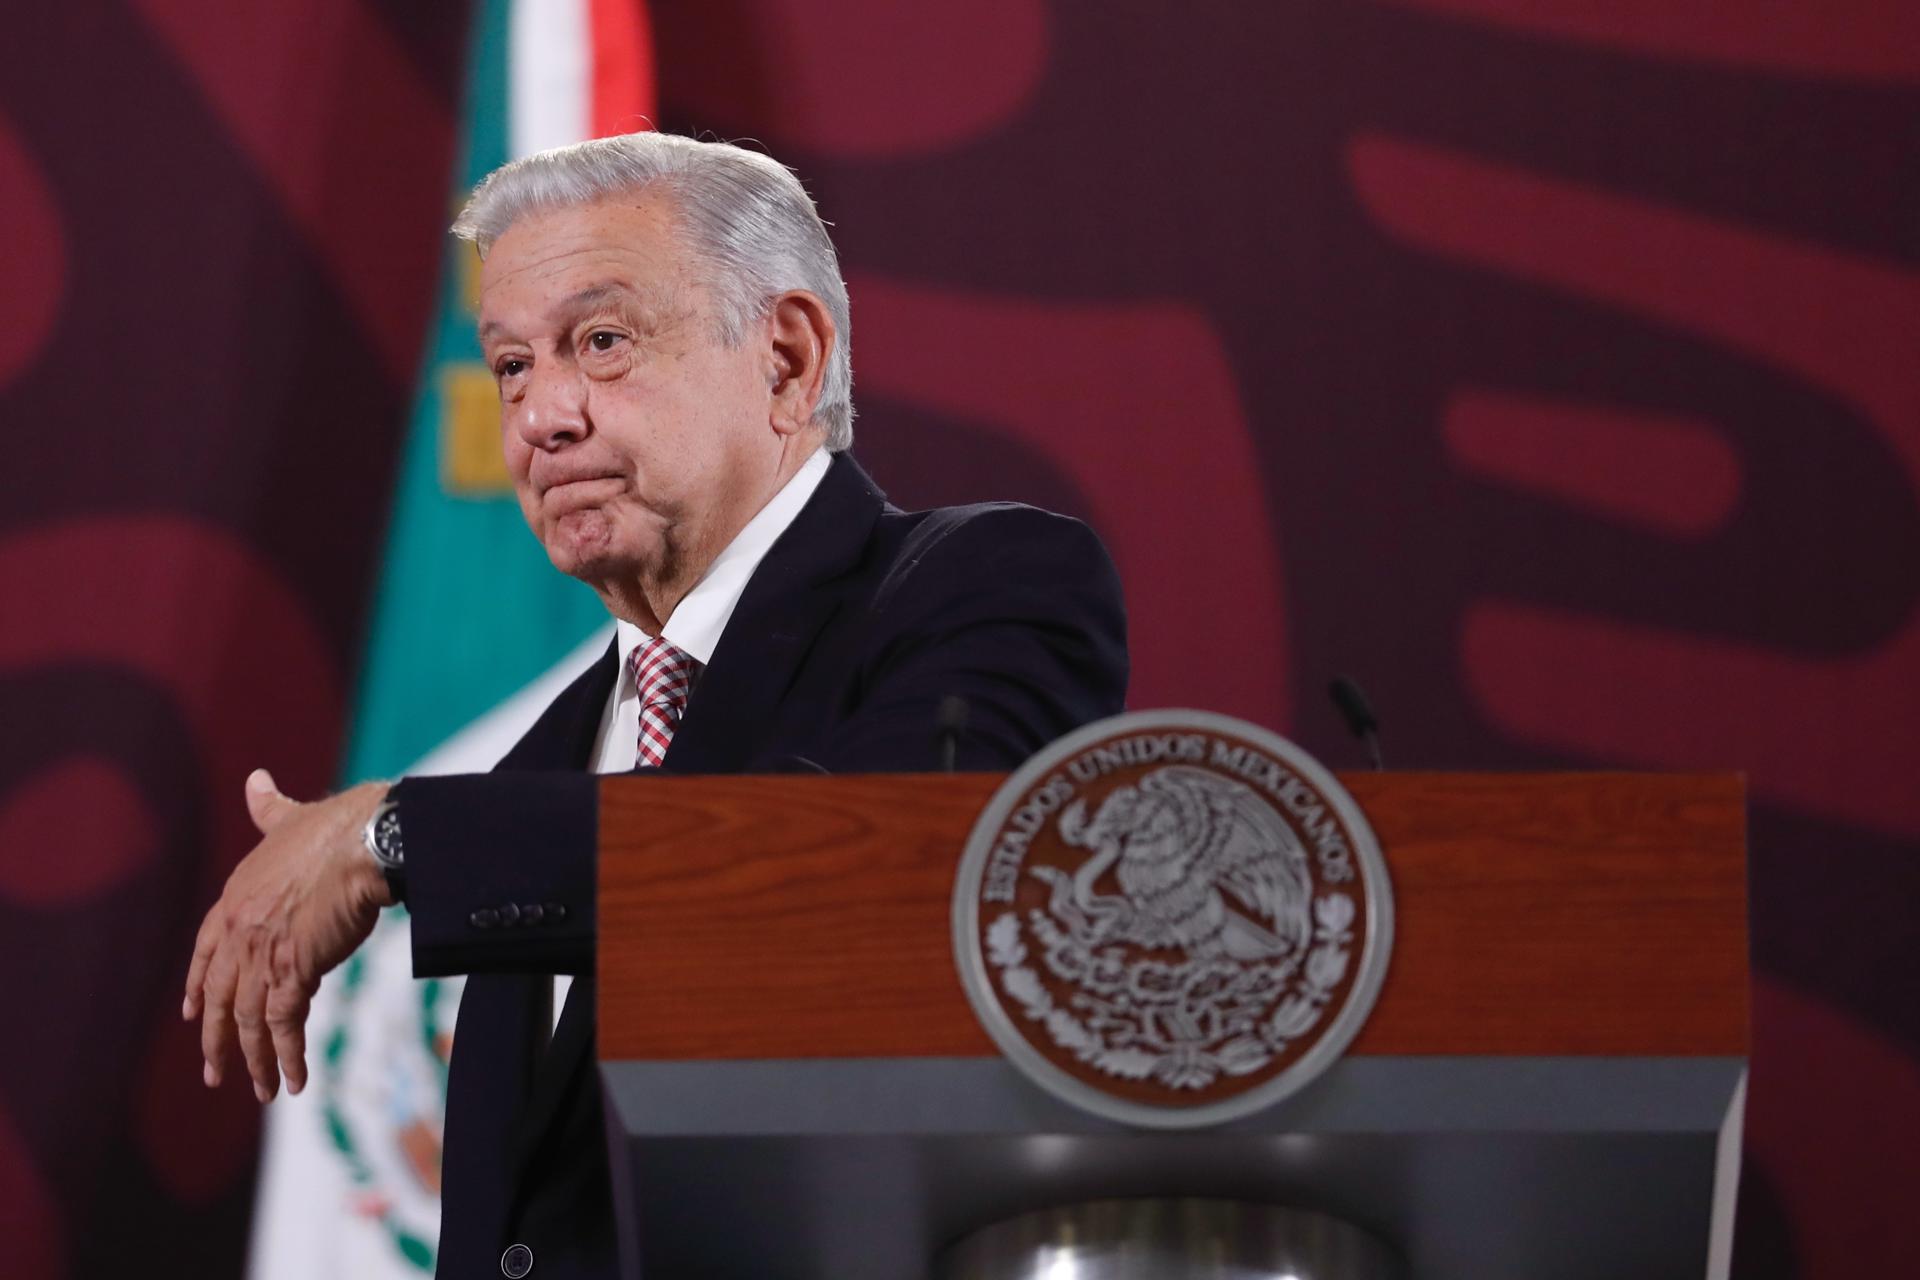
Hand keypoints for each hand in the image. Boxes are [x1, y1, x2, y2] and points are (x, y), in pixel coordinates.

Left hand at [183, 770, 393, 1101]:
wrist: (365, 840)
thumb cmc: (336, 826)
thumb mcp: (290, 818)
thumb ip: (268, 807)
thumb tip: (255, 779)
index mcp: (235, 897)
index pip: (205, 954)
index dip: (200, 988)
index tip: (195, 1016)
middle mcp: (239, 929)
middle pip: (221, 998)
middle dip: (219, 1041)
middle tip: (217, 1075)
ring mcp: (263, 952)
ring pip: (248, 1020)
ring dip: (255, 1060)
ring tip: (261, 1090)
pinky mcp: (294, 969)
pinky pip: (283, 1025)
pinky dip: (286, 1057)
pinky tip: (292, 1082)